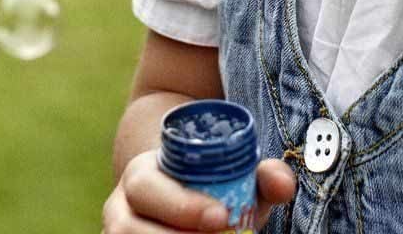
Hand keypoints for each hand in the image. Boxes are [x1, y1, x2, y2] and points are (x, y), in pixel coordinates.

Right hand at [102, 150, 296, 231]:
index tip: (221, 217)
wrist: (183, 210)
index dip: (181, 205)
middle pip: (128, 230)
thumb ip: (265, 178)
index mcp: (142, 175)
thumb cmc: (211, 195)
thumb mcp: (237, 182)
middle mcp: (120, 209)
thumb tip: (282, 184)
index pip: (147, 187)